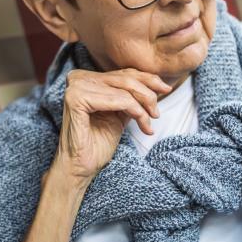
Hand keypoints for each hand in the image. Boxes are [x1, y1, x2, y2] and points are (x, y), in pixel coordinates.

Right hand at [52, 68, 171, 185]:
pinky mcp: (77, 99)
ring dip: (143, 107)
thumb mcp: (119, 113)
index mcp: (85, 78)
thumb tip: (156, 83)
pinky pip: (119, 100)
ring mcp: (75, 87)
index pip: (123, 73)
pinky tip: (143, 126)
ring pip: (125, 89)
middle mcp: (77, 78)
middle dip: (148, 95)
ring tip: (149, 123)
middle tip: (157, 113)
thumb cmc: (96, 144)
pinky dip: (136, 112)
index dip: (148, 80)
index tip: (165, 89)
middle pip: (125, 78)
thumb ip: (130, 96)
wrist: (80, 167)